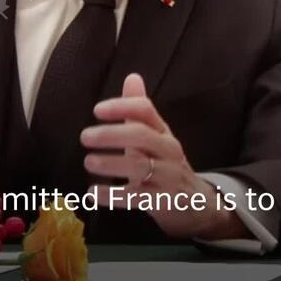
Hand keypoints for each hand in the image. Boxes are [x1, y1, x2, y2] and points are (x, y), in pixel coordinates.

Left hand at [80, 74, 247, 240]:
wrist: (196, 203)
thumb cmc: (165, 164)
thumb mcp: (155, 136)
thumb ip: (138, 111)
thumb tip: (132, 77)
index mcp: (162, 131)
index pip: (145, 110)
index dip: (121, 107)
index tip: (97, 110)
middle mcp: (167, 150)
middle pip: (141, 135)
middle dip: (111, 134)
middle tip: (85, 137)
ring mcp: (167, 176)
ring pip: (138, 166)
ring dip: (110, 163)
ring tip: (88, 162)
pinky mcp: (162, 201)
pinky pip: (135, 197)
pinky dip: (111, 195)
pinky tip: (93, 193)